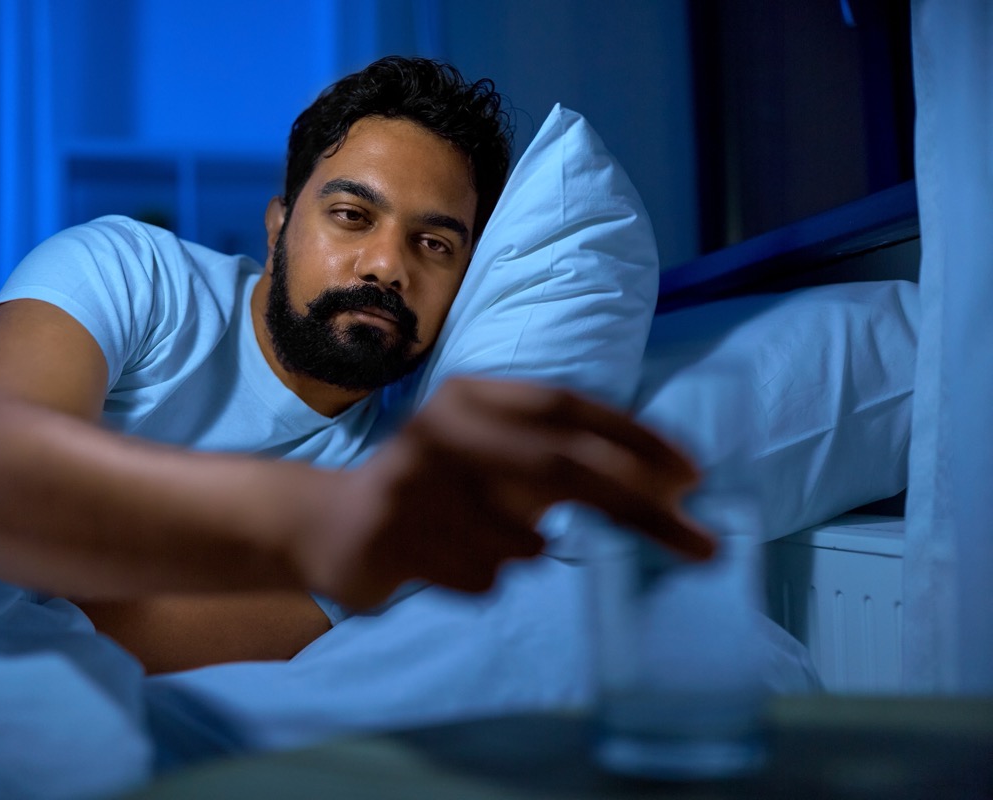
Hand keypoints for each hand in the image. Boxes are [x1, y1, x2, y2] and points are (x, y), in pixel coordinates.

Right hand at [295, 377, 714, 608]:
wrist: (330, 528)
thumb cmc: (434, 493)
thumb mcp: (493, 460)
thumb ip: (561, 464)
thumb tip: (670, 487)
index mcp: (472, 398)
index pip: (567, 406)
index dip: (635, 439)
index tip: (694, 478)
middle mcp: (443, 427)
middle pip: (563, 466)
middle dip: (642, 508)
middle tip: (704, 544)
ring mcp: (416, 481)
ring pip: (524, 541)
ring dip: (522, 552)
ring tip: (477, 542)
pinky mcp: (394, 534)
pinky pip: (484, 578)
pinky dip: (483, 579)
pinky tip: (445, 562)